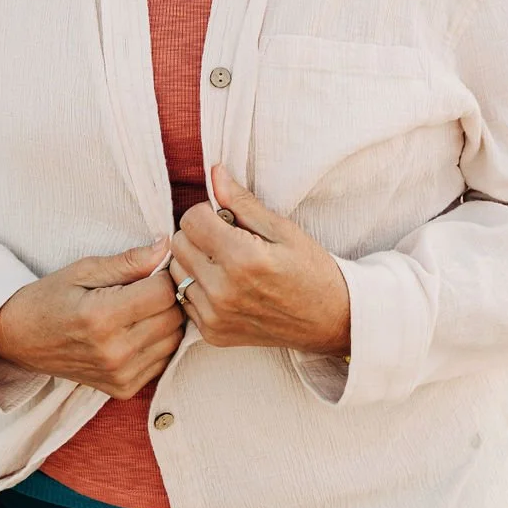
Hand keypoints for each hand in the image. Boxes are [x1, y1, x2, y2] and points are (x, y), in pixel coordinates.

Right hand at [0, 238, 185, 398]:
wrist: (20, 339)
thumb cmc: (51, 297)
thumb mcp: (85, 269)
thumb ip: (129, 261)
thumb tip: (167, 246)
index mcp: (102, 317)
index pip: (164, 292)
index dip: (164, 274)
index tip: (152, 269)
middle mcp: (114, 352)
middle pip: (174, 317)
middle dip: (168, 296)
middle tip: (147, 286)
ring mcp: (120, 376)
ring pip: (174, 339)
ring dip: (166, 320)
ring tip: (141, 308)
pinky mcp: (124, 389)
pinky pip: (163, 361)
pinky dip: (158, 343)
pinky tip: (137, 330)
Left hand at [169, 162, 350, 356]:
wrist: (331, 320)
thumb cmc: (312, 270)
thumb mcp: (283, 229)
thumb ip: (242, 202)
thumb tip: (214, 173)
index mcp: (242, 259)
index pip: (191, 219)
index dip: (207, 211)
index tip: (227, 218)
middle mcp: (223, 291)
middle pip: (178, 244)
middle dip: (197, 233)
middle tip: (226, 238)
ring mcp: (216, 316)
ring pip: (176, 272)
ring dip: (193, 261)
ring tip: (223, 262)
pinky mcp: (213, 333)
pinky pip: (184, 299)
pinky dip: (198, 287)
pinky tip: (223, 285)